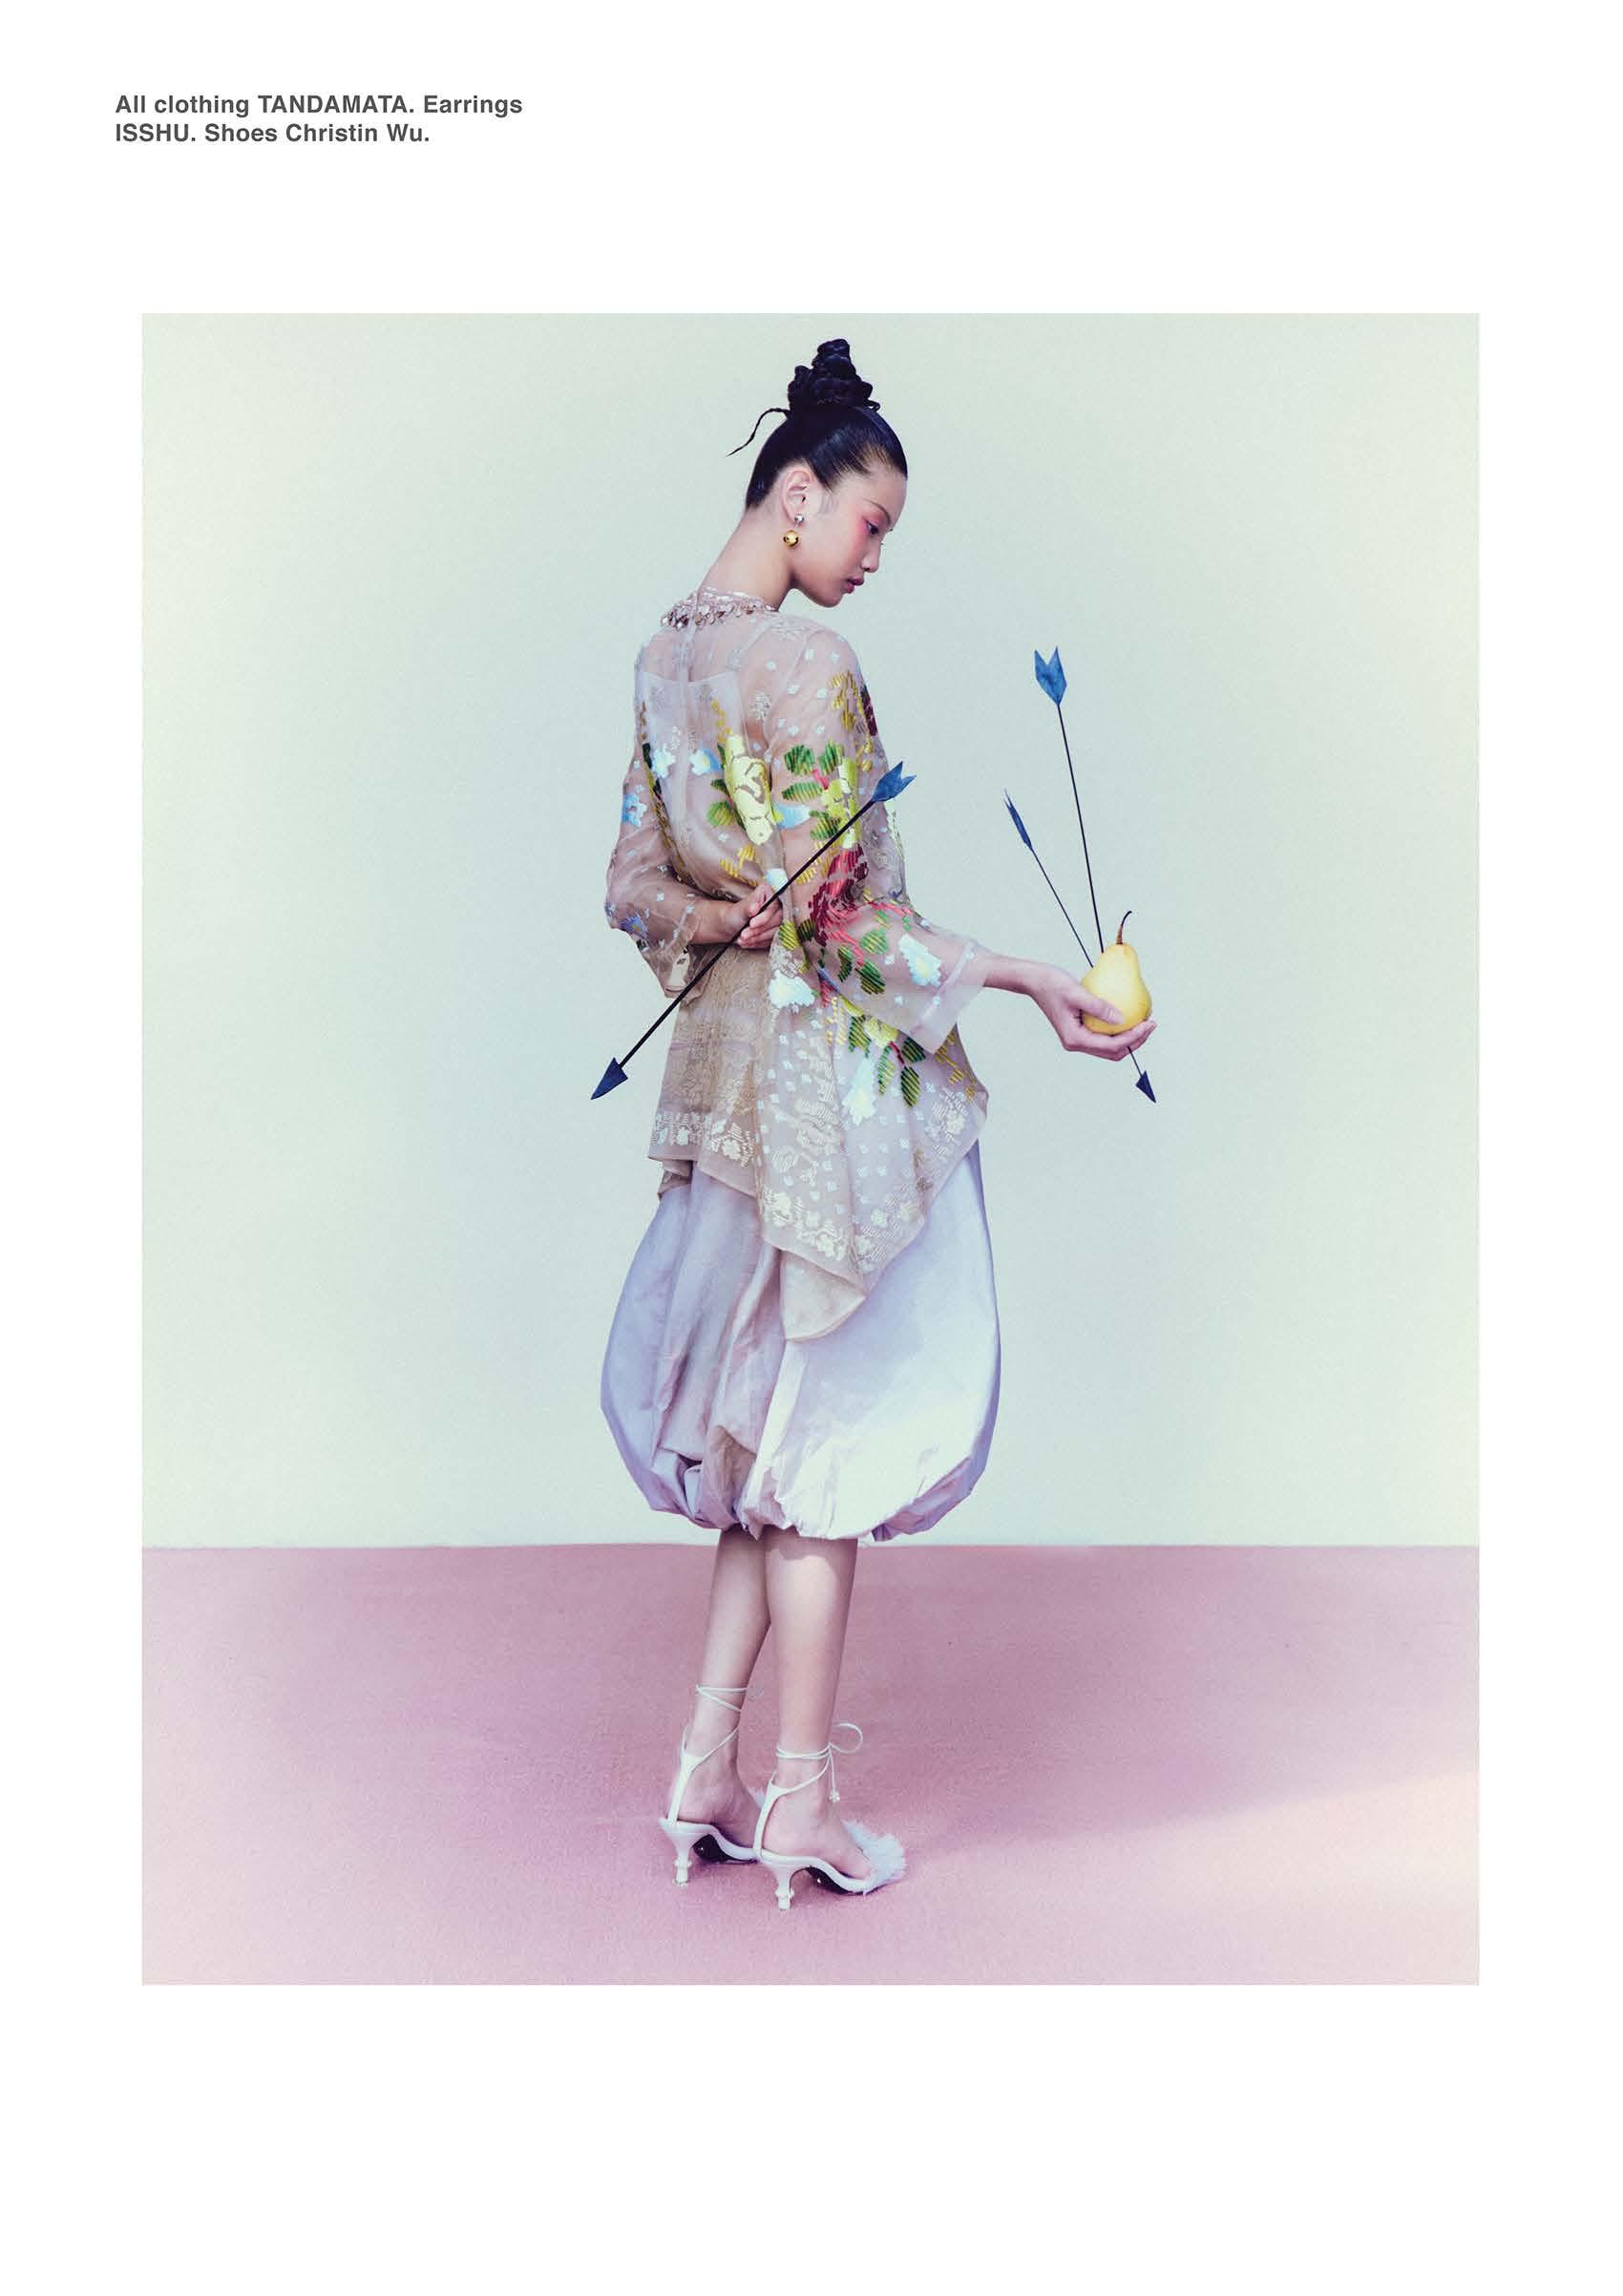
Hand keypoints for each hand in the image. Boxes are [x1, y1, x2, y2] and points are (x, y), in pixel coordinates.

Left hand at [725, 879, 783, 952]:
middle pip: (778, 920)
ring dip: (758, 938)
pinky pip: (773, 940)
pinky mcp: (778, 930)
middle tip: (744, 935)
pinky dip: (759, 943)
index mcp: (769, 891)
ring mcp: (779, 917)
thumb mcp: (739, 910)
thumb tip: (755, 907)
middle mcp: (777, 903)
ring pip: (776, 931)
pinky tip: (748, 943)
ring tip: (742, 940)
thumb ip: (748, 908)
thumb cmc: (735, 914)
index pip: (774, 906)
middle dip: (759, 929)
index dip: (764, 917)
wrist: (732, 926)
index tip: (751, 924)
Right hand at [1026, 960, 1157, 1058]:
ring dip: (1129, 1038)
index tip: (1148, 1023)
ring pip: (1110, 1048)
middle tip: (1150, 1025)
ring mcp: (1078, 1039)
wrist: (1035, 981)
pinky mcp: (1080, 1031)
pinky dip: (1119, 1031)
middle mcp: (1076, 1043)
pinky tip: (1129, 1017)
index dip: (1133, 1037)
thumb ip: (1099, 1007)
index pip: (1111, 1046)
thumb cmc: (1052, 984)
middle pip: (1113, 1052)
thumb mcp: (1077, 993)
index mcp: (1075, 1039)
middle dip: (1135, 1041)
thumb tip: (1123, 1019)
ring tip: (1144, 1023)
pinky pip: (1104, 1036)